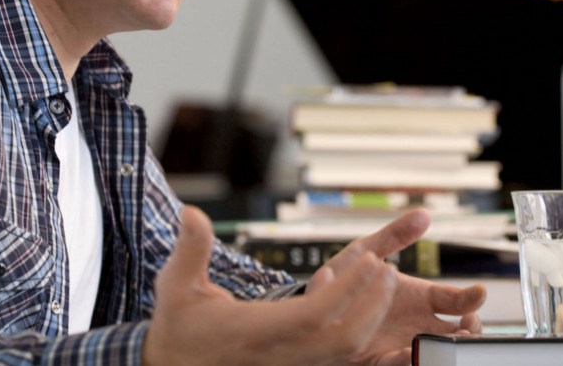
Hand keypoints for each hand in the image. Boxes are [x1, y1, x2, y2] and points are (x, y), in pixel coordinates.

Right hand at [143, 206, 398, 365]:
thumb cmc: (177, 328)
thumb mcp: (175, 285)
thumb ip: (191, 248)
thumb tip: (192, 211)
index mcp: (254, 331)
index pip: (314, 315)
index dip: (348, 289)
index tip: (370, 260)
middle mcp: (279, 354)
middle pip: (344, 340)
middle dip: (373, 304)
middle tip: (387, 269)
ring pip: (346, 353)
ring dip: (372, 317)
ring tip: (382, 281)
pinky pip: (337, 357)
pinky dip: (356, 331)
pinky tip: (358, 302)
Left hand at [305, 209, 486, 365]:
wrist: (315, 302)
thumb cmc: (345, 277)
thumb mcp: (367, 251)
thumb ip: (394, 236)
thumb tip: (423, 214)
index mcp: (420, 298)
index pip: (457, 301)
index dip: (472, 298)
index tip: (479, 291)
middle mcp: (416, 323)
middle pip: (457, 332)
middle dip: (470, 331)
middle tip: (469, 325)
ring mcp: (402, 342)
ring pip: (436, 351)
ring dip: (448, 348)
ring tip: (452, 340)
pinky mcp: (380, 359)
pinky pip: (400, 364)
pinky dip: (410, 359)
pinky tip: (413, 350)